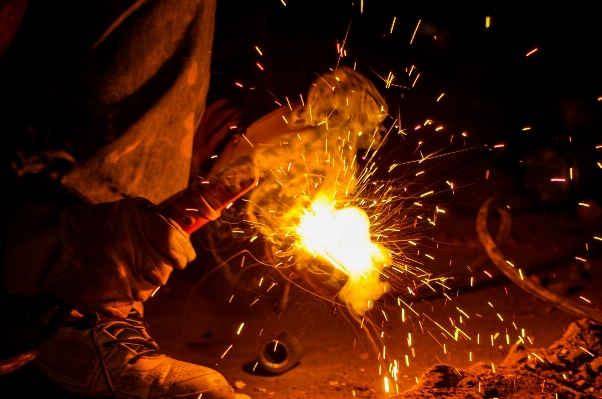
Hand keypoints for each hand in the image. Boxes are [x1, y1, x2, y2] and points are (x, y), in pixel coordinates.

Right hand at [5, 198, 195, 317]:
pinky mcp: (111, 304)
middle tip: (145, 260)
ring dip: (142, 281)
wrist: (51, 249)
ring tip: (122, 269)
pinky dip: (125, 296)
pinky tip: (111, 283)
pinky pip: (132, 305)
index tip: (184, 255)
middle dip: (161, 266)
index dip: (184, 251)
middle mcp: (134, 256)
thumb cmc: (90, 225)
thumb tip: (182, 232)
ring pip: (150, 289)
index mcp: (139, 228)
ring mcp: (123, 284)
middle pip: (166, 271)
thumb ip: (156, 219)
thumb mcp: (126, 210)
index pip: (177, 246)